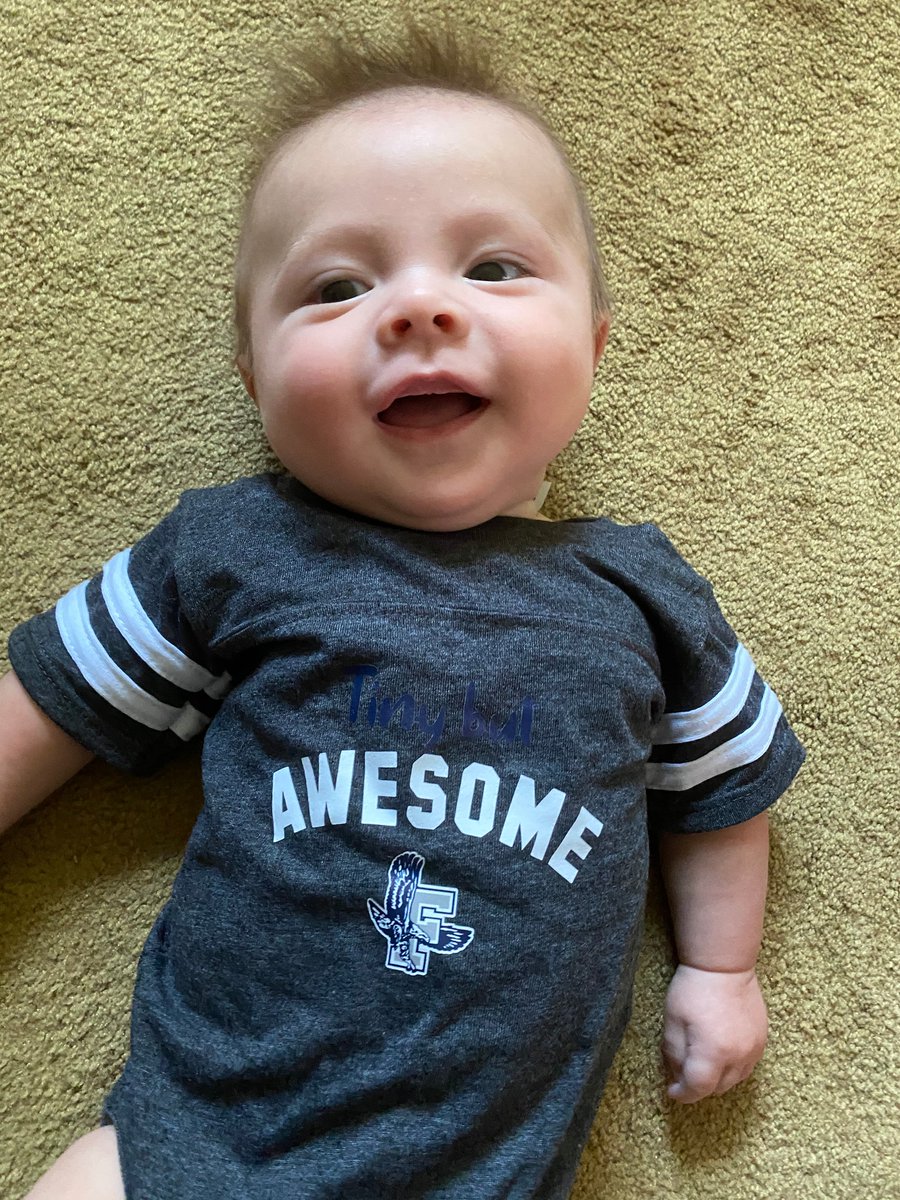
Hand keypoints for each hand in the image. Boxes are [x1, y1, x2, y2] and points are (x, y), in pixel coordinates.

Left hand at [662, 963, 767, 1102]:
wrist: (724, 965)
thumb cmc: (693, 990)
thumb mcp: (673, 1021)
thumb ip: (674, 1054)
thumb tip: (676, 1077)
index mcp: (713, 1053)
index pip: (698, 1089)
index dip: (682, 1094)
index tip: (671, 1091)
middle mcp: (738, 1057)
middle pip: (717, 1089)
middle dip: (698, 1087)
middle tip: (683, 1074)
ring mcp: (754, 1050)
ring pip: (734, 1081)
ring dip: (717, 1080)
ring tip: (702, 1064)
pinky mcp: (762, 1041)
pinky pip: (747, 1067)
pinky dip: (732, 1069)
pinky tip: (720, 1055)